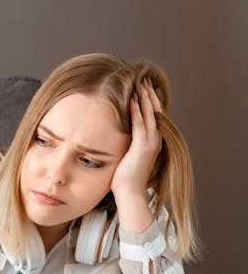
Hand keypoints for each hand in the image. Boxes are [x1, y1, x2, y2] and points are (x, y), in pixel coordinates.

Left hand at [110, 77, 162, 198]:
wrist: (130, 192)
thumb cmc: (125, 177)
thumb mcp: (127, 155)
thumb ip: (126, 143)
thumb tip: (117, 135)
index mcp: (152, 142)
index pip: (153, 117)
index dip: (150, 102)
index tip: (145, 88)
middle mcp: (155, 140)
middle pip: (155, 112)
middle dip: (150, 95)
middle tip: (145, 81)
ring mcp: (151, 144)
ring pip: (150, 115)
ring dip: (145, 99)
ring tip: (141, 85)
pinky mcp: (142, 147)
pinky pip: (140, 125)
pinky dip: (137, 112)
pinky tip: (132, 101)